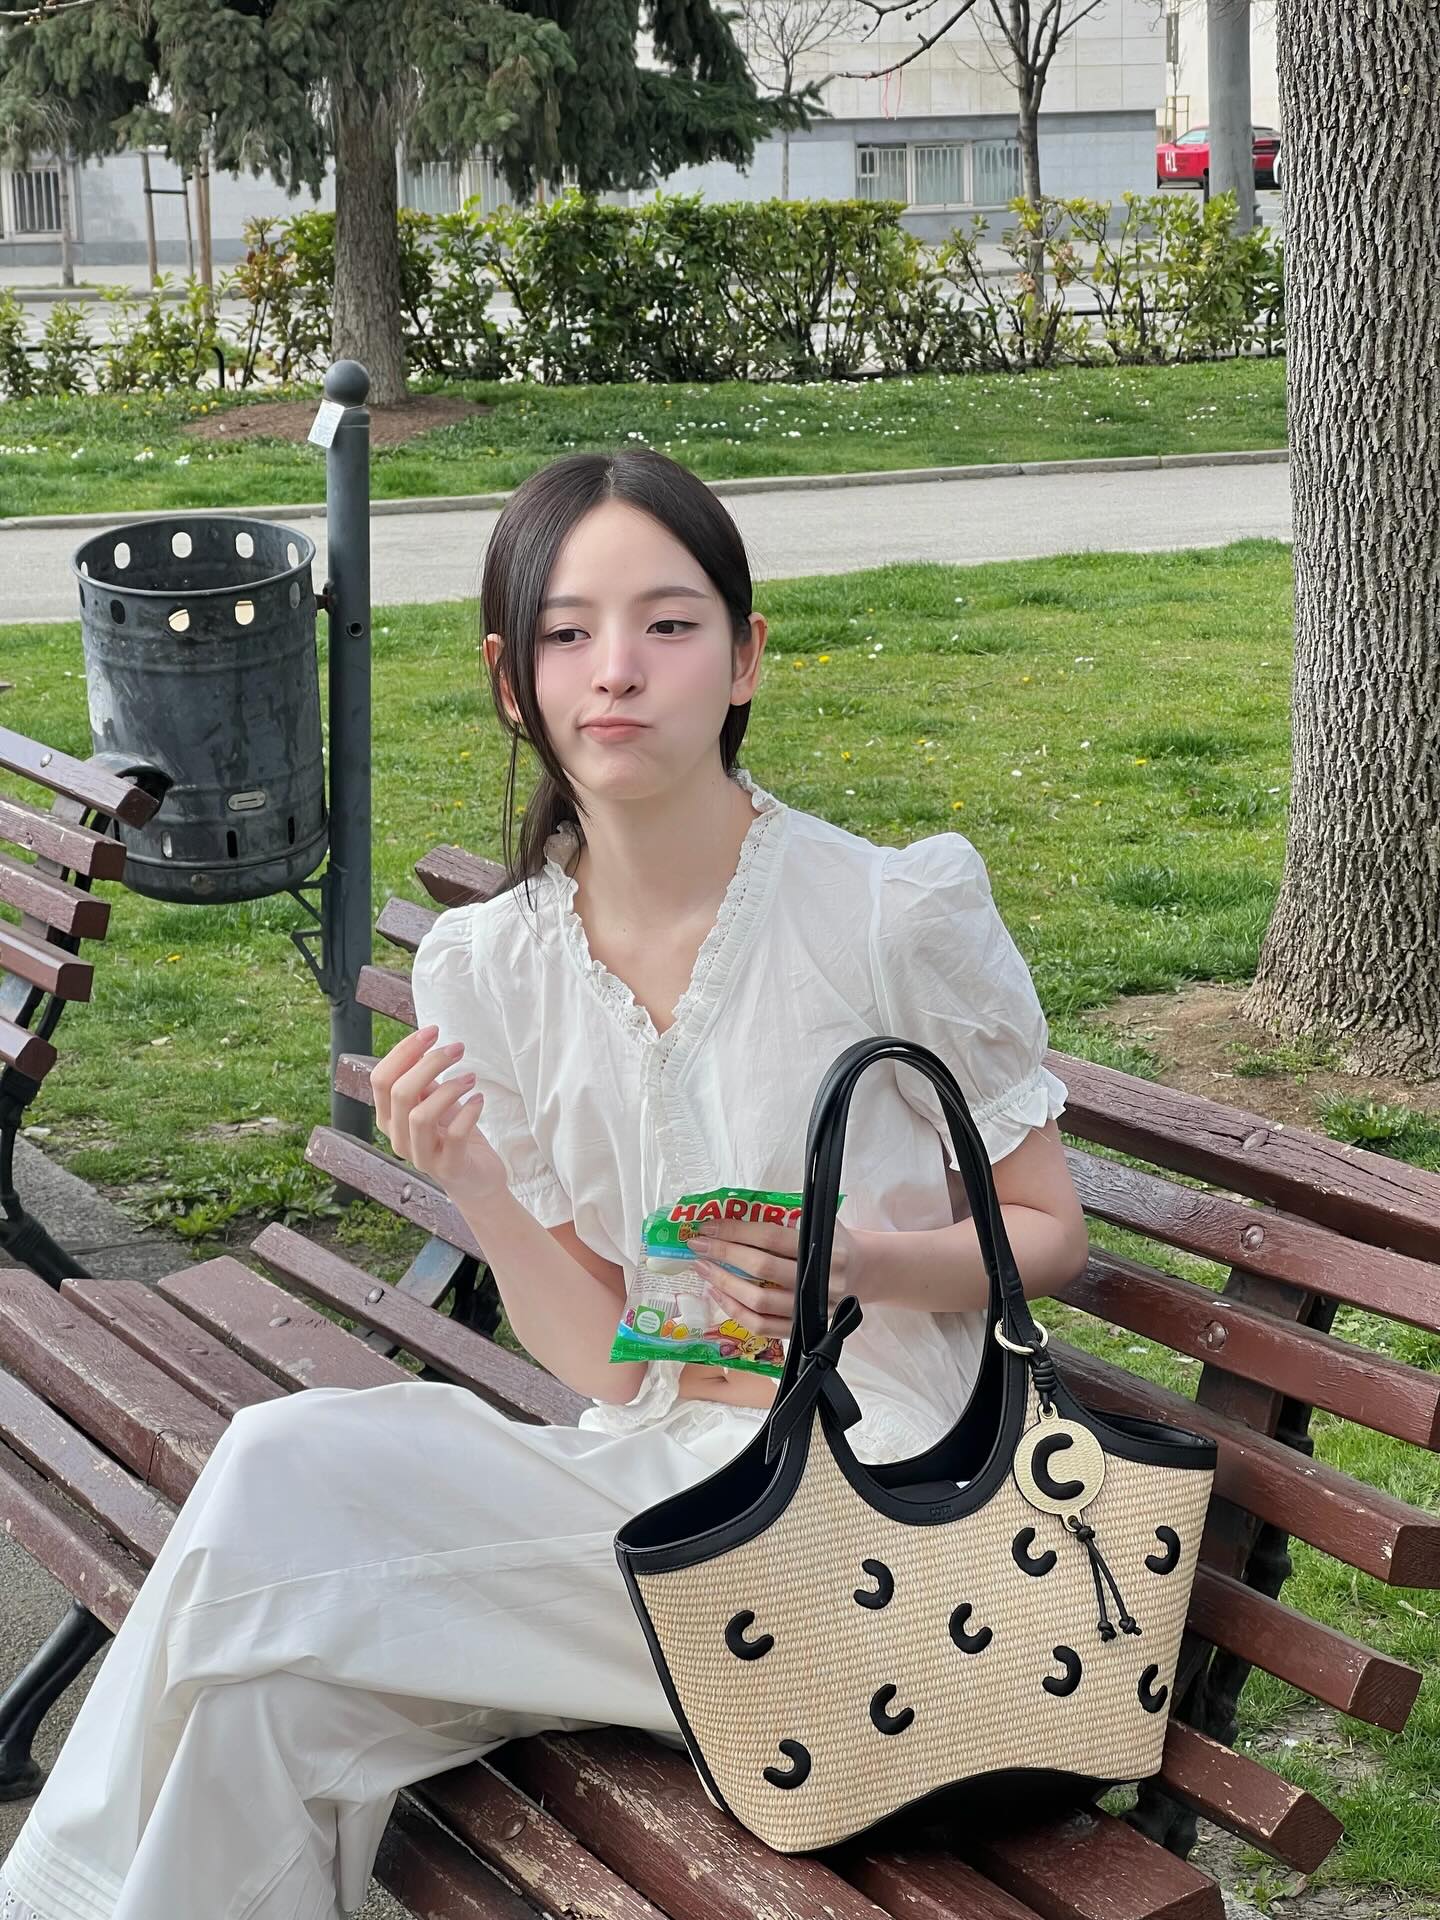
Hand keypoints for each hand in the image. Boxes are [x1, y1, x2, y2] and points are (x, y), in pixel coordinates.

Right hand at [371, 1024, 508, 1204]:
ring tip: (471, 1077)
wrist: (476, 1178)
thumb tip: (422, 1045)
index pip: (381, 1079)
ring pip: (420, 1116)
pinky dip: (468, 1113)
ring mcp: (421, 1156)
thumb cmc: (452, 1133)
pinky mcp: (449, 1167)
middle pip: (400, 1094)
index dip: (404, 1051)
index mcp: (388, 1118)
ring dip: (449, 1089)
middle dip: (430, 1064)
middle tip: (457, 1048)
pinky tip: (479, 1100)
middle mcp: (398, 1138)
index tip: (432, 1031)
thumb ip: (421, 1081)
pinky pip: (454, 1136)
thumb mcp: (433, 1102)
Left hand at [687, 1215, 865, 1341]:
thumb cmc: (832, 1240)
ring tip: (703, 1269)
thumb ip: (785, 1215)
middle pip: (761, 1267)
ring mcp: (810, 1307)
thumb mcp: (819, 1220)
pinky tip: (718, 1295)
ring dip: (724, 1283)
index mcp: (823, 1245)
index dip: (736, 1230)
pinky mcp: (802, 1328)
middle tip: (697, 1245)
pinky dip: (735, 1311)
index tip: (708, 1225)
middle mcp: (819, 1278)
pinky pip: (761, 1325)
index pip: (771, 1236)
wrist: (864, 1272)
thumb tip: (733, 1209)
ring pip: (758, 1300)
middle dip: (723, 1254)